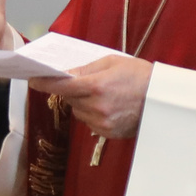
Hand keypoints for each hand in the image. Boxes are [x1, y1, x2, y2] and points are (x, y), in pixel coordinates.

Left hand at [31, 54, 152, 139]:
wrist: (162, 99)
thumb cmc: (140, 75)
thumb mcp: (112, 63)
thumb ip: (85, 69)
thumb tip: (64, 74)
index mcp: (97, 86)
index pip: (61, 86)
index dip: (44, 83)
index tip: (33, 80)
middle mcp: (97, 107)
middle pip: (69, 99)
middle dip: (72, 91)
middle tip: (87, 83)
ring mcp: (102, 122)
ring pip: (78, 112)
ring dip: (83, 103)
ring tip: (103, 95)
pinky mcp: (107, 133)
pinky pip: (89, 123)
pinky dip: (93, 114)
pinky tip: (109, 107)